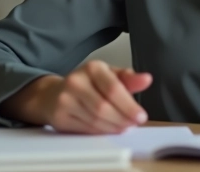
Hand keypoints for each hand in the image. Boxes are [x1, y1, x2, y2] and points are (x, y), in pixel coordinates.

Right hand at [2, 60, 152, 133]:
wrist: (53, 94)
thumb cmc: (87, 84)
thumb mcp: (109, 76)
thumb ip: (129, 79)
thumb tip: (147, 79)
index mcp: (92, 68)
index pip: (113, 89)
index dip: (129, 105)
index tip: (141, 116)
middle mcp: (76, 81)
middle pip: (104, 107)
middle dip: (123, 119)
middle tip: (133, 124)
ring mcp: (65, 99)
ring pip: (95, 120)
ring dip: (114, 127)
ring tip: (124, 127)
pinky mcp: (59, 117)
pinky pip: (86, 129)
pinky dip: (101, 132)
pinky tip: (109, 129)